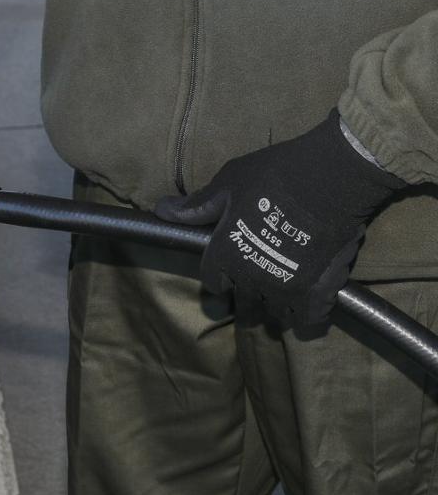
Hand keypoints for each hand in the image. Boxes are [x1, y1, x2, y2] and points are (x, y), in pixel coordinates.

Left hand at [155, 111, 403, 325]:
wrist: (333, 176)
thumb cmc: (274, 175)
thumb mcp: (228, 184)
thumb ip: (199, 206)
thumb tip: (162, 211)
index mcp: (225, 254)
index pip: (213, 281)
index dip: (219, 276)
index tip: (226, 270)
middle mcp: (251, 278)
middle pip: (243, 304)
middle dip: (245, 295)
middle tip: (255, 282)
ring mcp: (286, 288)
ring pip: (274, 314)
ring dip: (275, 307)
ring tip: (281, 294)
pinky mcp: (319, 291)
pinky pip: (309, 319)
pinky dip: (307, 315)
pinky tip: (307, 305)